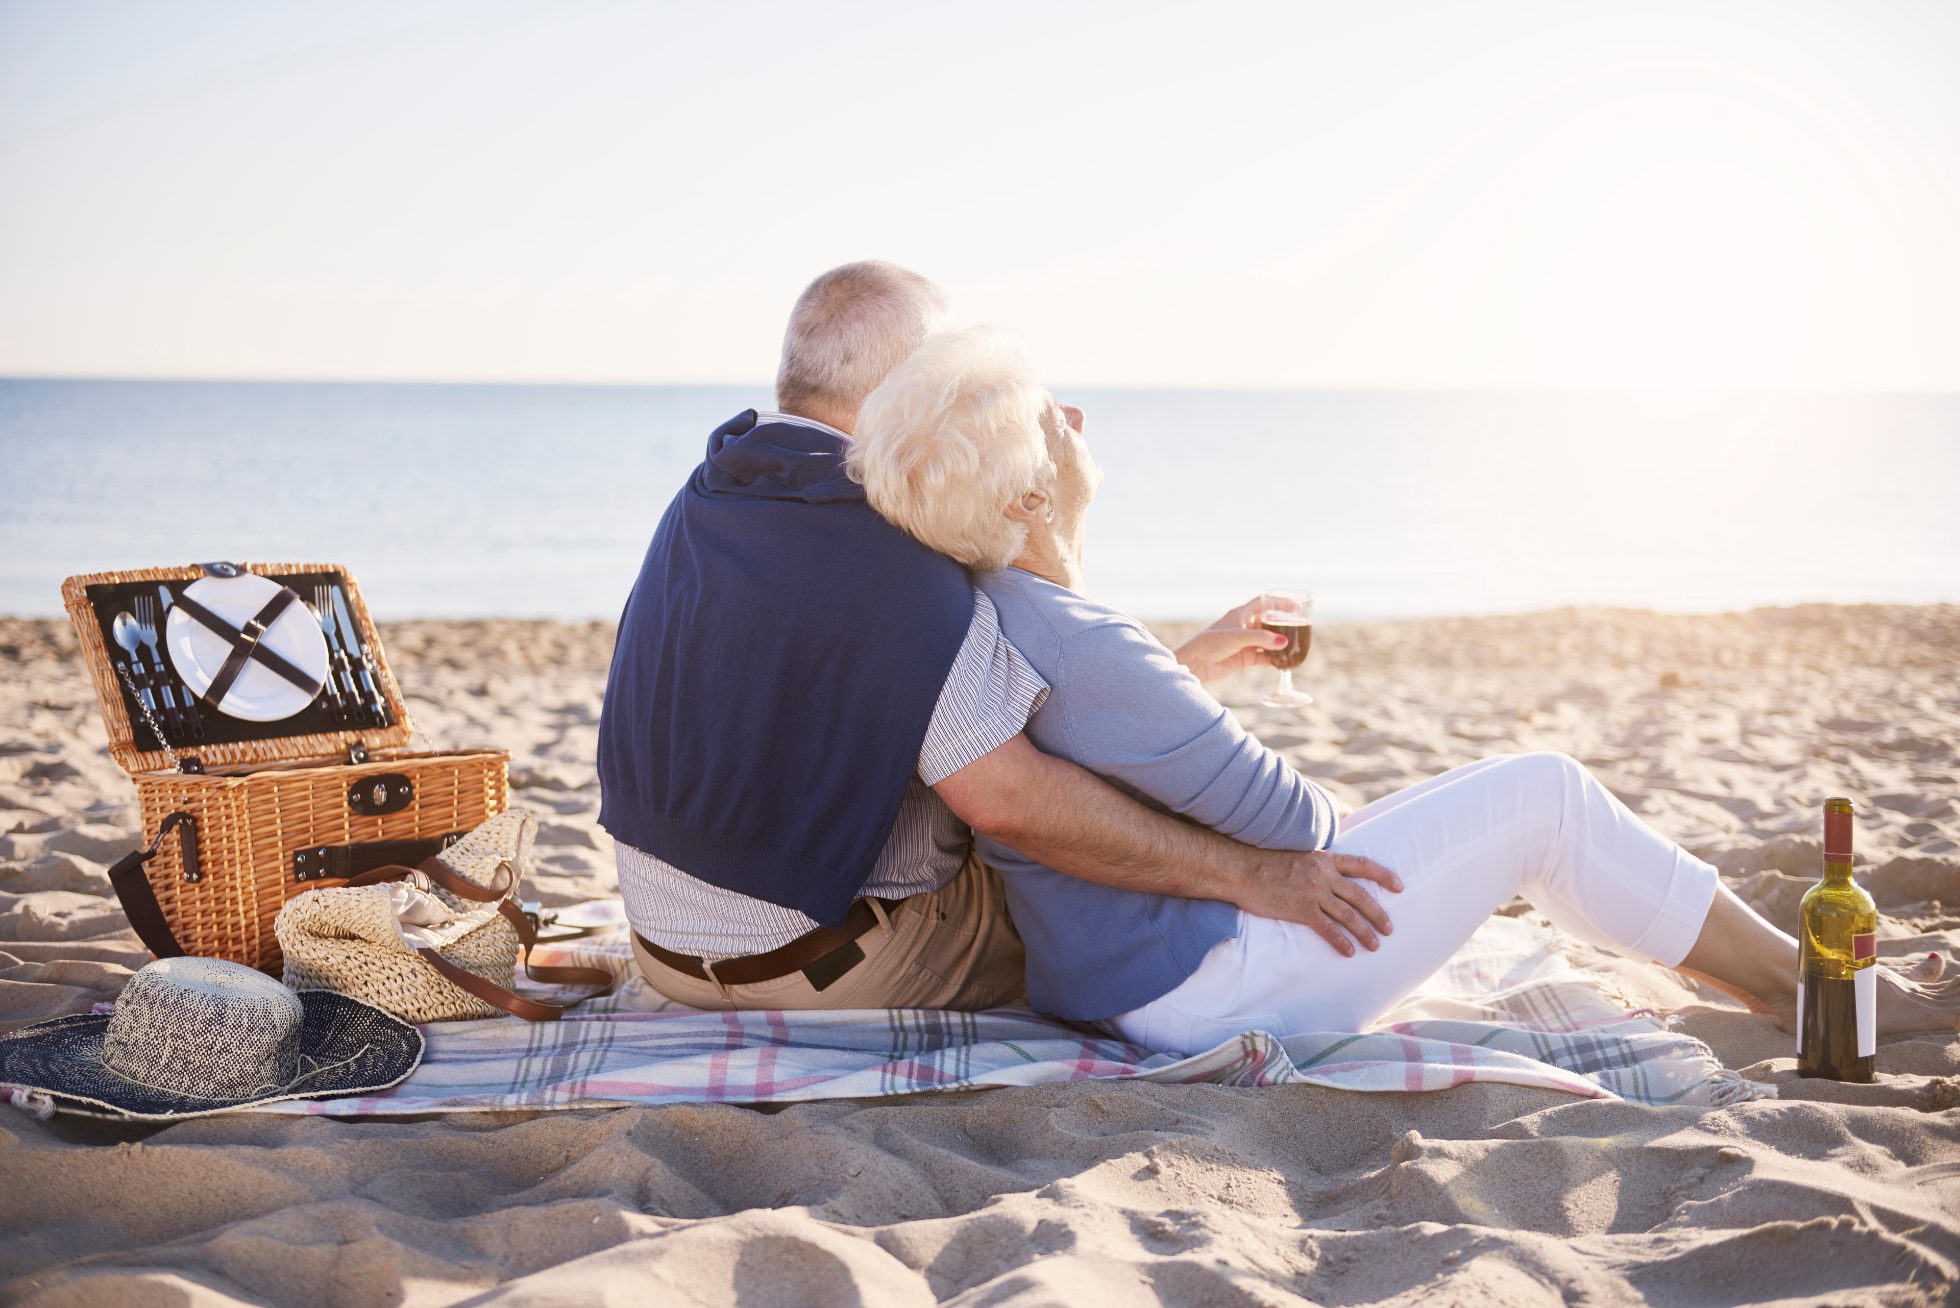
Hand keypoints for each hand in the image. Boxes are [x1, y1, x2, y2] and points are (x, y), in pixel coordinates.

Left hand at [1173, 595, 1293, 685]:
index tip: (1295, 607)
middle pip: (1269, 622)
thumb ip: (1262, 639)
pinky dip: (1273, 659)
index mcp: (1241, 614)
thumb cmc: (1212, 643)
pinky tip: (1283, 662)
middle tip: (1298, 628)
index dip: (1279, 603)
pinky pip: (1264, 656)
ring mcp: (1245, 643)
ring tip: (1293, 646)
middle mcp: (1245, 627)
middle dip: (1283, 625)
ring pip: (1268, 641)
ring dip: (1279, 644)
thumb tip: (1284, 642)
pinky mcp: (1245, 658)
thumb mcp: (1238, 637)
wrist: (1196, 664)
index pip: (1264, 603)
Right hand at [1233, 849, 1401, 956]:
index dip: (1384, 875)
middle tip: (1389, 928)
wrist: (1240, 870)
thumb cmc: (1263, 860)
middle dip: (1378, 913)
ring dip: (1364, 932)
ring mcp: (1313, 892)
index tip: (1400, 886)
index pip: (1363, 865)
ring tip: (1375, 945)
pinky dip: (1340, 941)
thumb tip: (1327, 860)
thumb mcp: (1296, 851)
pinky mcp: (1300, 909)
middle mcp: (1323, 875)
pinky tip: (1348, 952)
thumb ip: (1316, 858)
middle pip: (1360, 895)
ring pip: (1348, 915)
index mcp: (1324, 859)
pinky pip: (1327, 929)